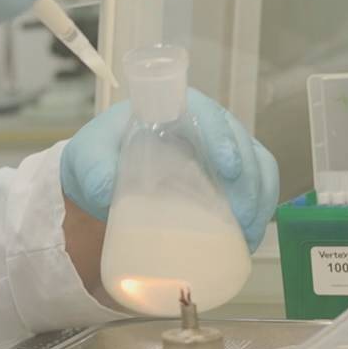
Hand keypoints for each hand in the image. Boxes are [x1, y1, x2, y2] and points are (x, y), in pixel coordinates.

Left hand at [61, 89, 279, 250]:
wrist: (103, 181)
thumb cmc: (100, 157)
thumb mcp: (86, 156)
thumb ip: (92, 167)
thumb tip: (105, 190)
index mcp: (174, 110)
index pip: (207, 114)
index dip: (222, 136)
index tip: (228, 167)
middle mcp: (204, 127)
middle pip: (241, 144)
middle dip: (248, 179)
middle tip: (240, 216)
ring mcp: (221, 153)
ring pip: (257, 167)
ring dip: (260, 198)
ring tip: (249, 232)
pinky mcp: (228, 180)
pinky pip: (257, 189)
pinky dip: (260, 212)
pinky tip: (250, 238)